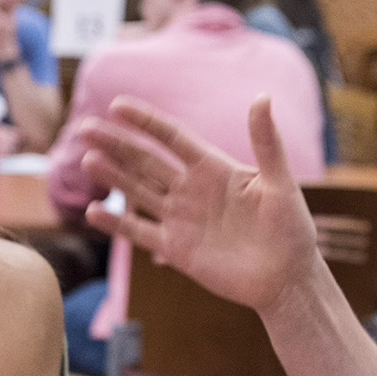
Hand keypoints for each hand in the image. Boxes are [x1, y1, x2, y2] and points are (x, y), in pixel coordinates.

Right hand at [74, 95, 320, 313]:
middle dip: (115, 144)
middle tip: (85, 128)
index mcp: (213, 167)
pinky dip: (116, 222)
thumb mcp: (280, 183)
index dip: (145, 121)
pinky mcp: (174, 248)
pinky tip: (93, 212)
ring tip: (87, 160)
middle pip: (145, 160)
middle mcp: (190, 189)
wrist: (286, 278)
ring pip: (137, 191)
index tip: (118, 105)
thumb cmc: (291, 228)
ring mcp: (179, 218)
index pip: (172, 137)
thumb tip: (262, 97)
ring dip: (112, 176)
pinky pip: (139, 231)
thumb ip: (267, 143)